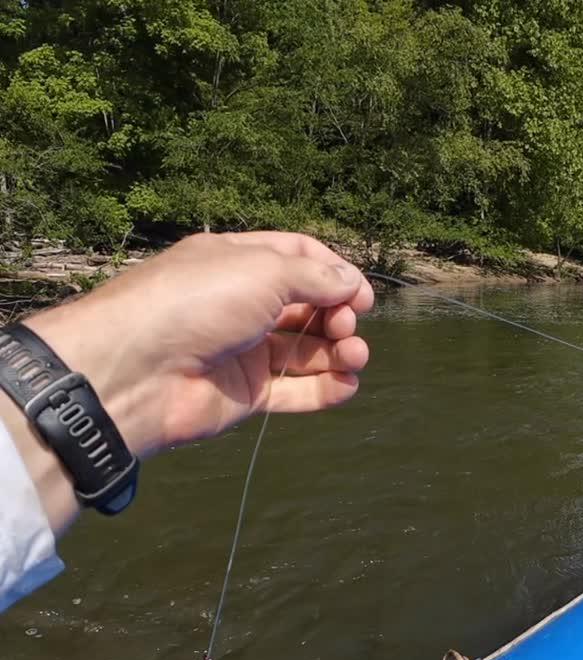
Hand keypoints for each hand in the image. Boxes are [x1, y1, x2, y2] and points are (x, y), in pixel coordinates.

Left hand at [25, 231, 373, 457]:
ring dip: (338, 352)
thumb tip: (349, 283)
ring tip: (356, 356)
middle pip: (305, 306)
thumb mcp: (262, 271)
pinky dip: (323, 389)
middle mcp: (240, 304)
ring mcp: (242, 352)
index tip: (358, 294)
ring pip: (302, 351)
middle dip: (335, 314)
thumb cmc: (197, 303)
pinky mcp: (244, 394)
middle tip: (346, 326)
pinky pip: (292, 391)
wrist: (139, 370)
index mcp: (237, 262)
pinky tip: (348, 384)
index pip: (297, 259)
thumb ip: (313, 278)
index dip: (333, 273)